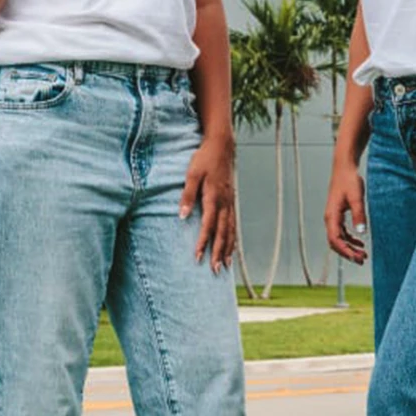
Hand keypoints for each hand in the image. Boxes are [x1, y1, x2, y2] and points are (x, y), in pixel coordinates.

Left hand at [179, 133, 235, 272]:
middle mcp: (225, 202)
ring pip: (230, 230)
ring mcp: (230, 202)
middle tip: (215, 270)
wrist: (222, 145)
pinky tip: (231, 248)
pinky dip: (233, 238)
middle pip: (222, 232)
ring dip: (227, 248)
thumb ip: (187, 195)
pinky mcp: (231, 200)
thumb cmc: (204, 159)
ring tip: (224, 265)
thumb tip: (182, 216)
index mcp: (214, 196)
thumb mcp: (191, 174)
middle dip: (218, 252)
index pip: (208, 224)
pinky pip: (233, 223)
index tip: (198, 257)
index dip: (204, 241)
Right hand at [324, 158, 366, 263]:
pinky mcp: (338, 215)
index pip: (335, 239)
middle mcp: (330, 219)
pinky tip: (360, 242)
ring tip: (362, 254)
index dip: (345, 251)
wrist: (345, 168)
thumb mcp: (357, 198)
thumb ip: (359, 215)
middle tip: (361, 260)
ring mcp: (333, 217)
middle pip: (335, 242)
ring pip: (339, 239)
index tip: (356, 257)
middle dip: (347, 253)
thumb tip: (362, 233)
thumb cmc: (349, 180)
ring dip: (349, 248)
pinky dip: (350, 239)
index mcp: (331, 216)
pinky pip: (342, 232)